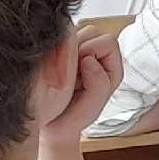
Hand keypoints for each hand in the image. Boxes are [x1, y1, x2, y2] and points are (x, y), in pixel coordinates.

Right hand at [41, 27, 121, 143]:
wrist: (46, 127)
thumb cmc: (70, 119)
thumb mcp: (89, 111)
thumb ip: (98, 87)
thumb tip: (89, 60)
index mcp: (111, 68)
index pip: (108, 42)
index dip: (92, 53)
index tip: (78, 74)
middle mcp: (97, 57)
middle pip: (91, 32)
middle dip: (76, 50)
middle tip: (65, 76)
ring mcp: (77, 52)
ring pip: (71, 32)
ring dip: (62, 50)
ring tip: (57, 75)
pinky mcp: (58, 51)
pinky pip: (53, 39)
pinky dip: (50, 50)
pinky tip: (48, 70)